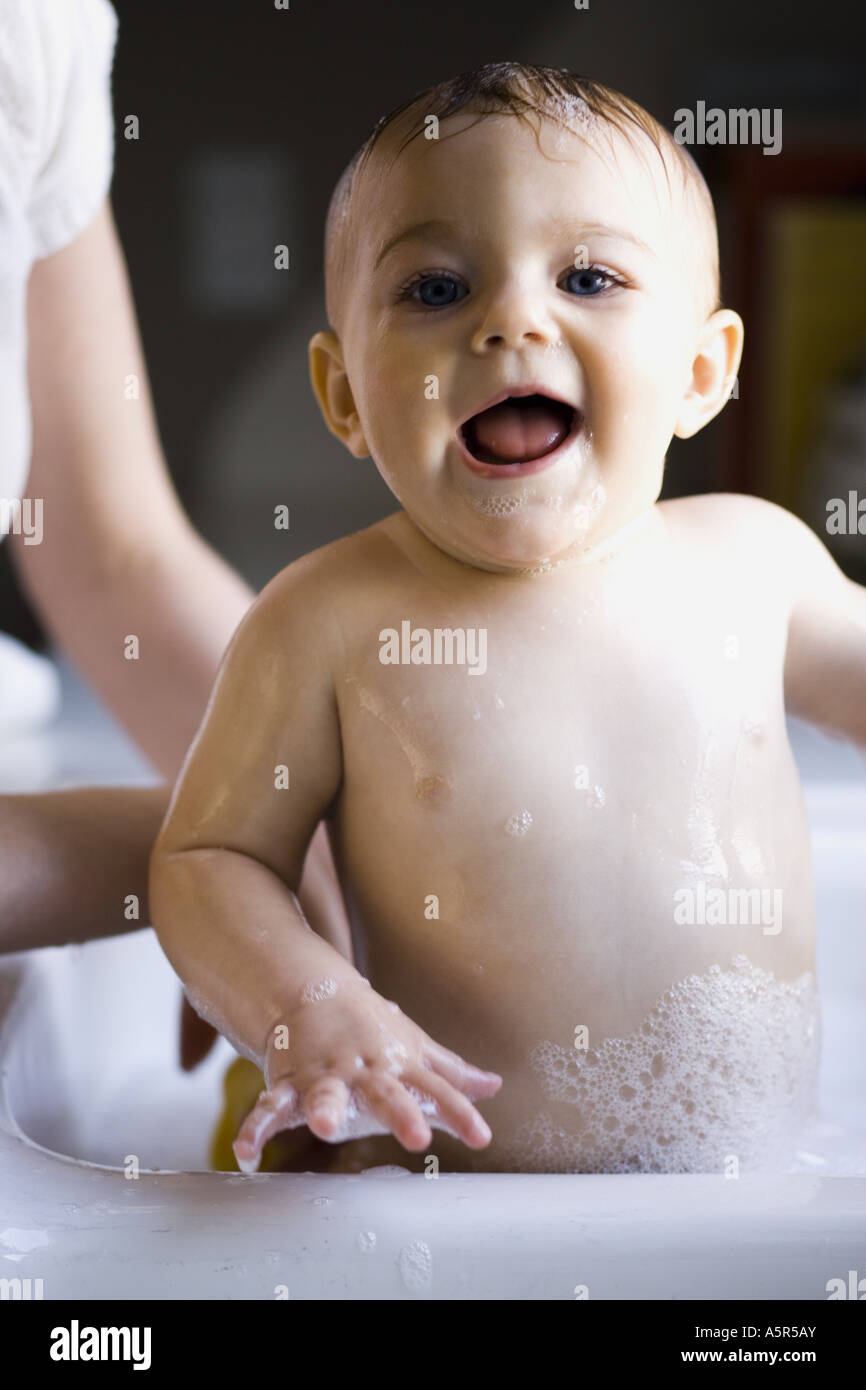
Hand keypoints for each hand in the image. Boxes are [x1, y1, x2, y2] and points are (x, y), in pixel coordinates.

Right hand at [232, 977, 501, 1171]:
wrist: (311, 991)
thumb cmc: (370, 1028)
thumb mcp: (413, 1048)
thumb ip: (450, 1074)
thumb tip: (493, 1086)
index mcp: (397, 1065)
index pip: (436, 1090)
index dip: (459, 1112)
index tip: (482, 1136)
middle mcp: (363, 1070)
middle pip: (386, 1094)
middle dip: (400, 1113)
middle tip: (418, 1137)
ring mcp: (323, 1074)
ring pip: (324, 1093)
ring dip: (325, 1108)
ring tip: (324, 1126)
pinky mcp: (287, 1080)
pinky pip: (270, 1105)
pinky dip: (257, 1128)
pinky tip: (248, 1153)